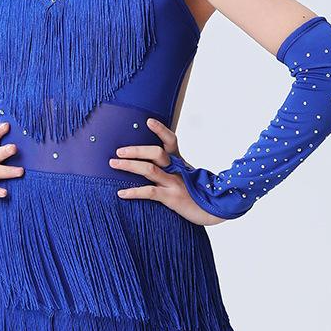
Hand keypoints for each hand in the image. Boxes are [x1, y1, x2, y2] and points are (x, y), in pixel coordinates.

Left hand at [108, 117, 226, 226]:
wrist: (217, 210)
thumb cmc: (198, 193)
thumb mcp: (188, 175)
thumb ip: (173, 168)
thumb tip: (153, 162)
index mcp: (180, 162)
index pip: (171, 140)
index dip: (160, 130)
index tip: (148, 121)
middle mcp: (177, 169)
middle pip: (156, 152)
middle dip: (136, 150)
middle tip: (119, 151)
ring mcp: (174, 183)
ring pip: (149, 169)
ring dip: (129, 165)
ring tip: (114, 164)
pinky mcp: (172, 198)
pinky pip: (149, 192)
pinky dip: (133, 192)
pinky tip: (121, 193)